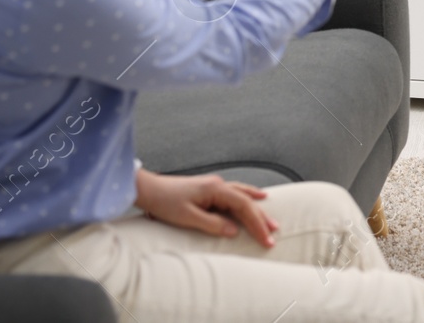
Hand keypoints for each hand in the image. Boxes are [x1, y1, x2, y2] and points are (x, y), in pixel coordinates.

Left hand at [134, 169, 280, 247]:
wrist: (149, 189)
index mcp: (215, 189)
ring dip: (257, 208)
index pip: (244, 206)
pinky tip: (256, 196)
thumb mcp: (188, 217)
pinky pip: (236, 193)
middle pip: (247, 200)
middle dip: (261, 218)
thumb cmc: (165, 202)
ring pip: (243, 196)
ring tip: (272, 220)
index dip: (257, 223)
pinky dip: (248, 197)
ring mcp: (214, 185)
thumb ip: (212, 224)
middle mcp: (218, 184)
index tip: (266, 238)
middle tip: (274, 234)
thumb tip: (233, 231)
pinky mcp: (209, 189)